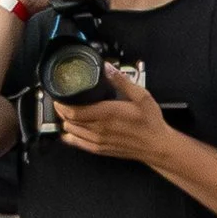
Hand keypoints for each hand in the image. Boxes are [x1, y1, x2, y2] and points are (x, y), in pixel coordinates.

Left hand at [56, 62, 170, 164]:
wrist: (157, 146)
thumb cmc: (150, 121)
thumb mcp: (140, 96)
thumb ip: (121, 81)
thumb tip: (106, 67)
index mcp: (106, 114)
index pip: (74, 111)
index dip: (62, 104)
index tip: (59, 94)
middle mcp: (99, 129)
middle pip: (69, 121)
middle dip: (62, 110)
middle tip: (61, 99)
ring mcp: (98, 141)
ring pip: (72, 132)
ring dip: (66, 122)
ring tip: (66, 111)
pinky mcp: (101, 150)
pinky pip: (79, 144)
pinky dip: (70, 136)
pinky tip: (69, 130)